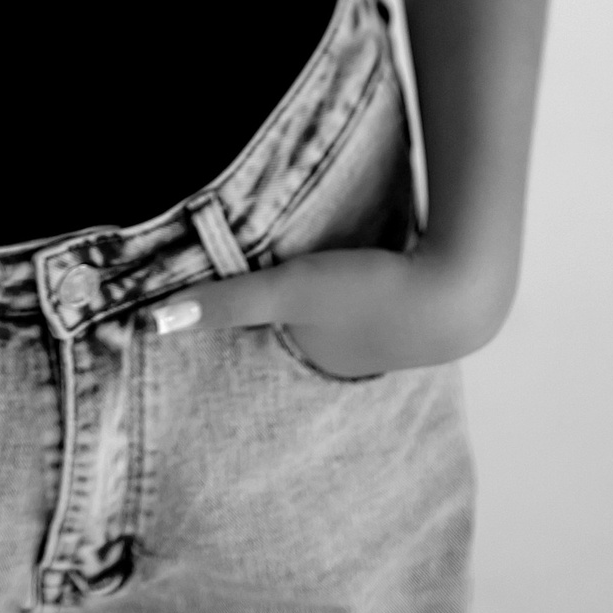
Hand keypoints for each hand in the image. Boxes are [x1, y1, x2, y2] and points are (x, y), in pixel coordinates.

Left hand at [143, 241, 513, 378]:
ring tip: (328, 258)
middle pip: (306, 315)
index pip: (270, 323)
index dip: (257, 296)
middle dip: (295, 296)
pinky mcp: (417, 302)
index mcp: (316, 358)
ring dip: (334, 284)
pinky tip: (373, 255)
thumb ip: (225, 301)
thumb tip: (151, 325)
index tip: (246, 270)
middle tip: (290, 260)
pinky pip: (378, 289)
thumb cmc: (369, 294)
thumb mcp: (287, 290)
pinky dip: (369, 274)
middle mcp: (350, 356)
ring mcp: (388, 333)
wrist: (462, 291)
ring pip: (341, 304)